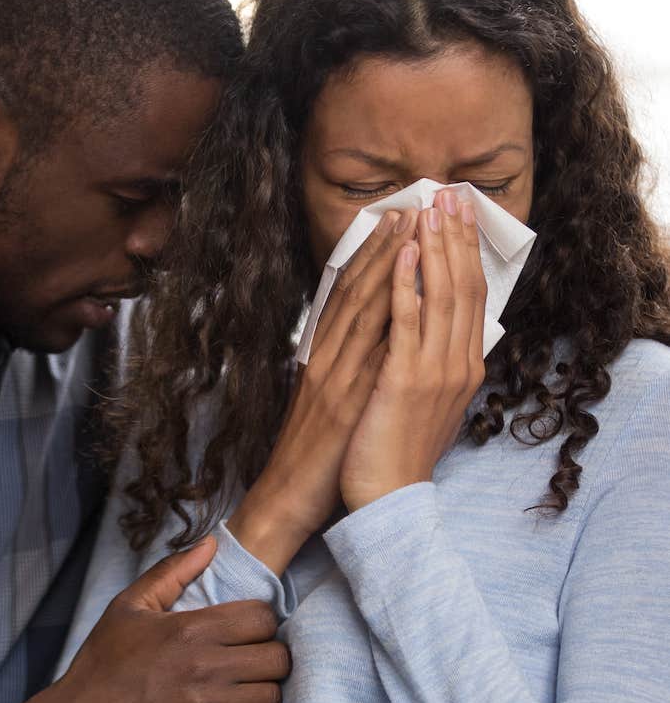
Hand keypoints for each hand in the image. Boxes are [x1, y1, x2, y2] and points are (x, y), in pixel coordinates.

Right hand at [47, 538, 290, 702]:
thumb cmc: (101, 665)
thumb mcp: (129, 607)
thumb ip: (172, 572)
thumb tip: (210, 544)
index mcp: (191, 629)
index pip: (263, 618)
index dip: (262, 621)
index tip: (248, 629)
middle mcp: (205, 668)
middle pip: (277, 659)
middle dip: (269, 656)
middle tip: (251, 658)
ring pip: (270, 698)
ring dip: (262, 691)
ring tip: (244, 687)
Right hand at [228, 208, 419, 572]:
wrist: (289, 496)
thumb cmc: (315, 451)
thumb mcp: (327, 398)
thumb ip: (347, 366)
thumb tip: (378, 340)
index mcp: (323, 356)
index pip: (349, 296)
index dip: (373, 256)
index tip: (397, 223)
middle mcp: (325, 357)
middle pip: (356, 291)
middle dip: (385, 246)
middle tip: (412, 207)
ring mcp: (332, 375)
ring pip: (359, 308)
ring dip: (386, 264)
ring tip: (412, 228)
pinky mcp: (341, 400)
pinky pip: (366, 351)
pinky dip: (385, 315)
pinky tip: (406, 288)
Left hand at [340, 190, 486, 511]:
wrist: (385, 497)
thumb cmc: (397, 448)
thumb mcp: (426, 400)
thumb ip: (433, 361)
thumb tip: (430, 326)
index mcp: (463, 367)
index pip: (472, 297)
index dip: (467, 252)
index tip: (459, 215)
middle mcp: (457, 364)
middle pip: (464, 287)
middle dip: (457, 237)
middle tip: (451, 193)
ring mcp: (433, 371)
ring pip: (441, 295)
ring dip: (436, 246)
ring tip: (429, 206)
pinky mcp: (403, 379)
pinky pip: (408, 319)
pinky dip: (407, 281)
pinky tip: (405, 250)